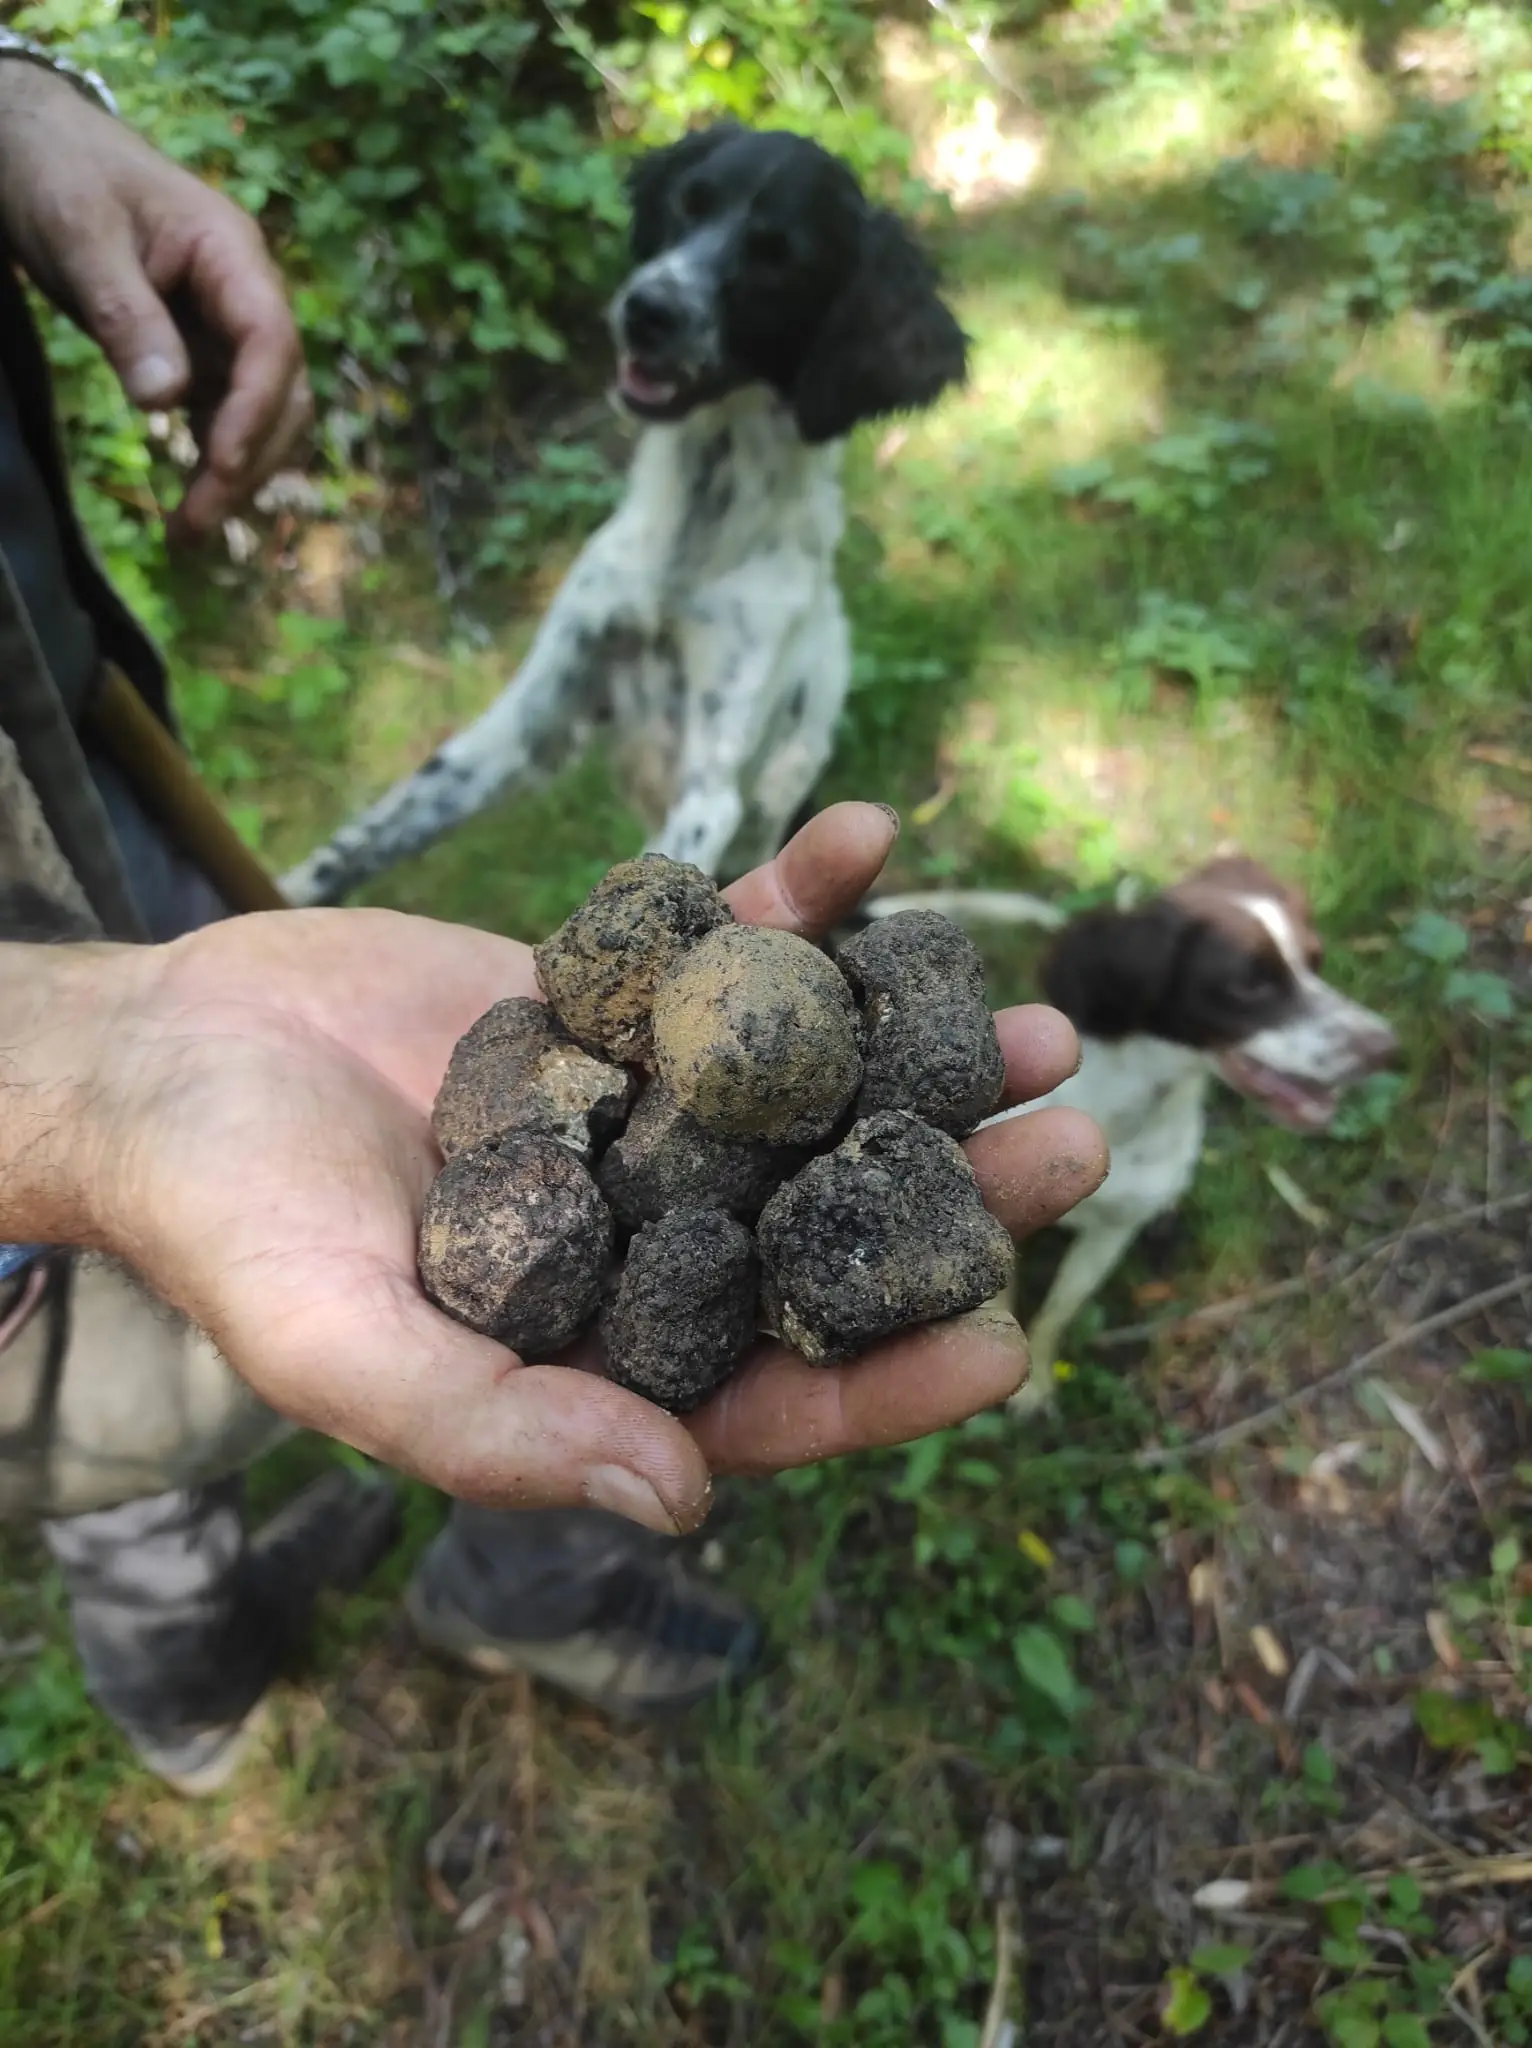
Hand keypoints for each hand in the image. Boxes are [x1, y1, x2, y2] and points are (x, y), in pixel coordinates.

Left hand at [0, 62, 310, 542]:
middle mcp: (245, 295)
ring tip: (190, 532)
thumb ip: (125, 313)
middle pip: (282, 392)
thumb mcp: (80, 235)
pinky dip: (214, 461)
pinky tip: (189, 502)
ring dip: (238, 474)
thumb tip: (164, 399)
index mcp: (232, 253)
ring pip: (263, 414)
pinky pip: (226, 415)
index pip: (272, 342)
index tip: (220, 466)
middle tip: (197, 525)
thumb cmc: (59, 175)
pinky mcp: (201, 352)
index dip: (255, 410)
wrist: (35, 146)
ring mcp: (226, 327)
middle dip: (249, 462)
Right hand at [19, 806, 1106, 1532]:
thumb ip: (503, 1427)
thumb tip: (687, 1499)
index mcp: (606, 1353)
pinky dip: (793, 901)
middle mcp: (648, 1236)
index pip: (776, 1386)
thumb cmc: (235, 1227)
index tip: (1008, 1338)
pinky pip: (720, 950)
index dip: (891, 1374)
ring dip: (920, 1050)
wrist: (164, 1062)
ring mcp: (642, 1111)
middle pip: (830, 1225)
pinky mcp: (614, 1001)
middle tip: (1068, 1146)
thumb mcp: (346, 1351)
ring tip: (1036, 1026)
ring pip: (809, 1089)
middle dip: (953, 1196)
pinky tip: (874, 840)